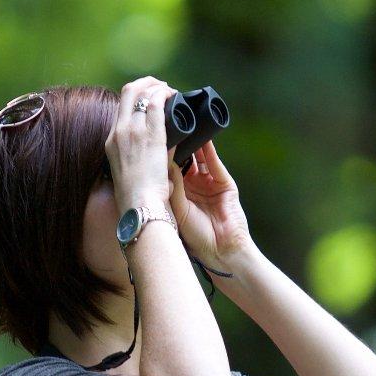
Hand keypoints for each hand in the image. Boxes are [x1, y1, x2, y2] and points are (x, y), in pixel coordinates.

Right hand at [105, 76, 178, 207]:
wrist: (139, 206)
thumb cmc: (138, 197)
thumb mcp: (131, 172)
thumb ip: (143, 157)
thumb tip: (165, 149)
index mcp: (111, 142)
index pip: (121, 108)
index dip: (136, 97)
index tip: (149, 99)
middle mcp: (118, 132)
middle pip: (128, 91)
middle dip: (146, 83)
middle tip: (160, 87)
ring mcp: (133, 131)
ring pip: (143, 93)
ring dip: (157, 86)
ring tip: (169, 90)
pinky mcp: (150, 134)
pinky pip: (156, 102)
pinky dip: (165, 93)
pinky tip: (173, 94)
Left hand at [167, 139, 252, 274]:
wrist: (220, 250)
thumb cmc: (195, 236)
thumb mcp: (177, 207)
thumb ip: (172, 183)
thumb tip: (163, 158)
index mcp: (178, 194)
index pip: (168, 169)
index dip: (162, 155)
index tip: (151, 140)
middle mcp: (193, 187)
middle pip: (184, 160)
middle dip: (176, 145)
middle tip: (167, 128)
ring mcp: (209, 183)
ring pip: (199, 158)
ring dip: (191, 143)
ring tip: (183, 126)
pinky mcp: (224, 182)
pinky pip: (214, 162)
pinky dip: (208, 149)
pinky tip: (201, 136)